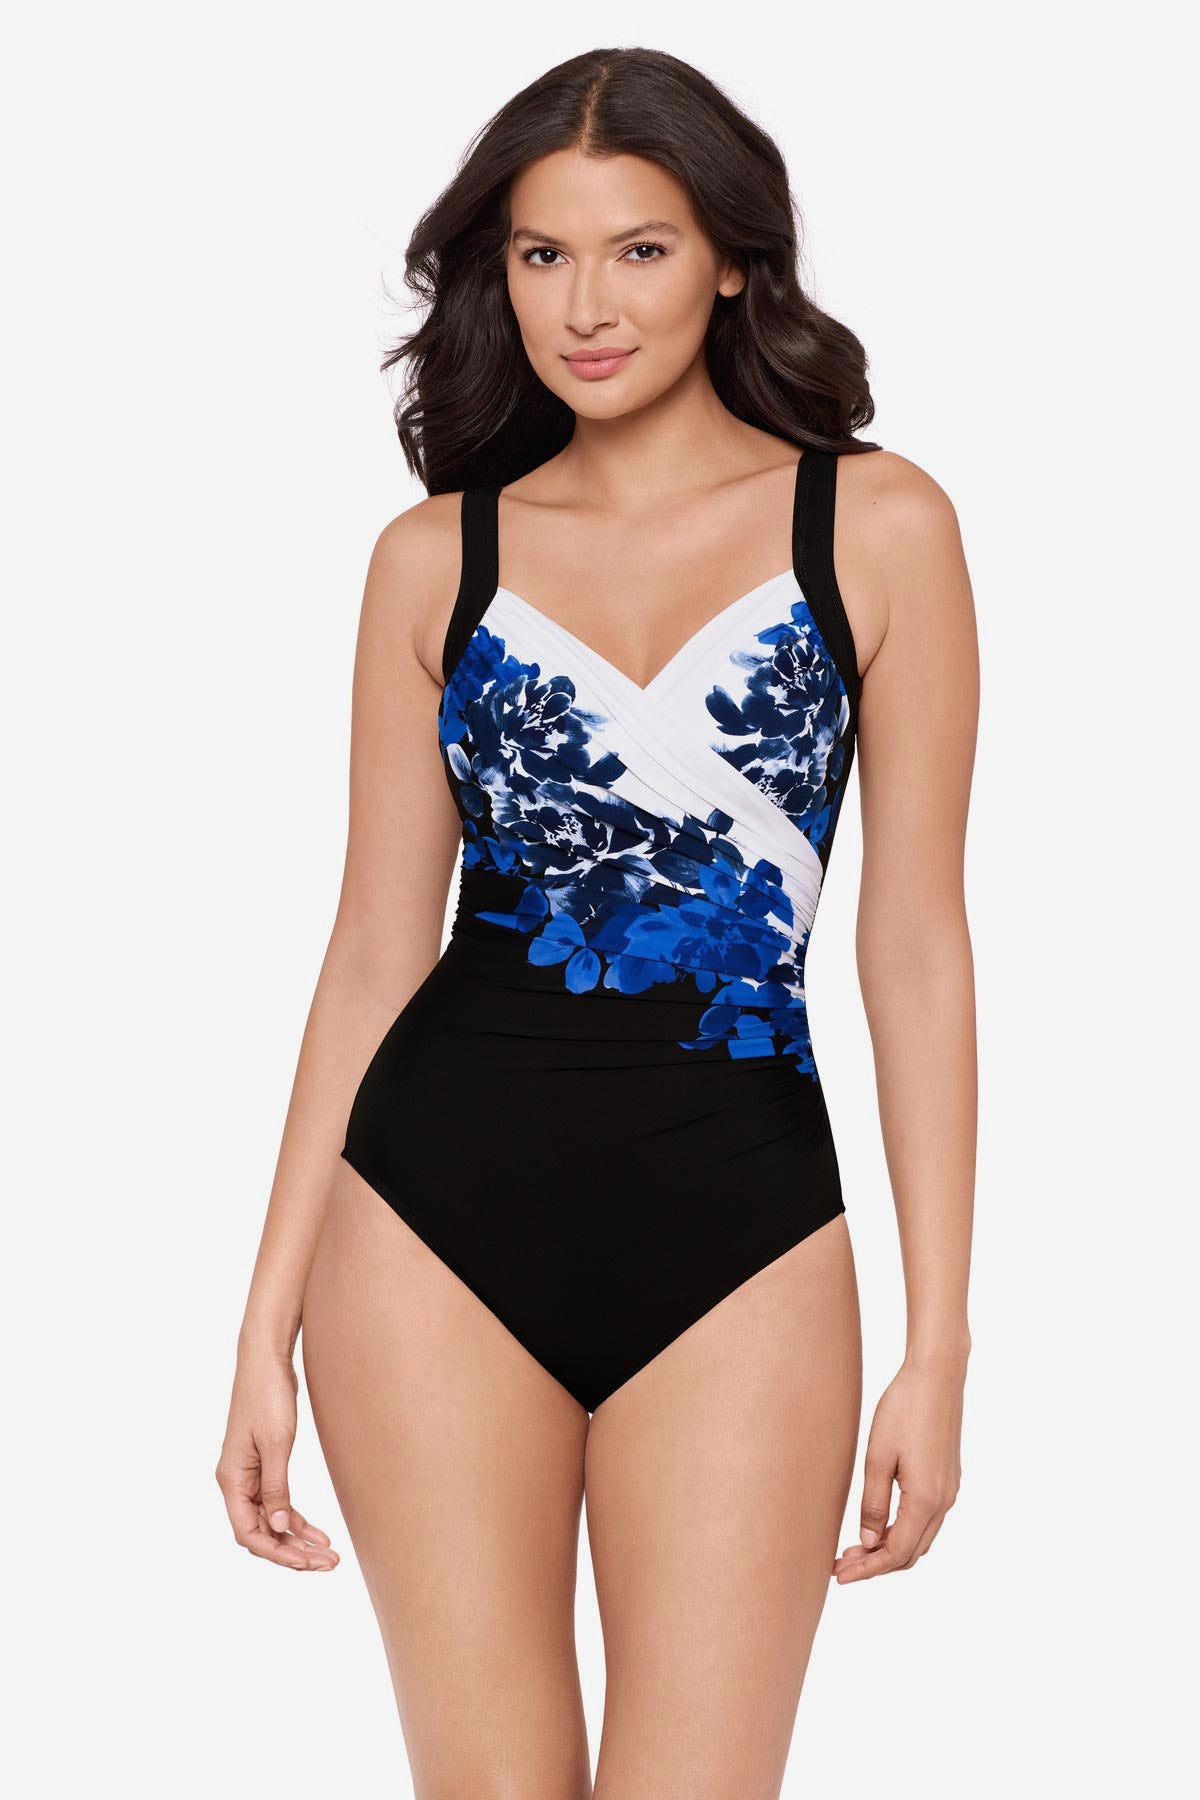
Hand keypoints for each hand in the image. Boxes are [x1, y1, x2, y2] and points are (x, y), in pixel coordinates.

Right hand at [216, 1345, 338, 1571]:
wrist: (266, 1360)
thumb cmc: (267, 1395)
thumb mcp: (276, 1443)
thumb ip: (275, 1487)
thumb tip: (277, 1526)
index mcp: (232, 1479)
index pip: (249, 1533)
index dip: (277, 1552)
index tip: (306, 1562)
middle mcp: (236, 1482)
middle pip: (260, 1532)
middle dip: (292, 1552)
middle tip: (327, 1564)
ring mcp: (249, 1475)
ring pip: (270, 1521)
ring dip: (297, 1538)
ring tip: (328, 1554)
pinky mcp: (264, 1465)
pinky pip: (276, 1502)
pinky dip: (295, 1518)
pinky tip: (317, 1531)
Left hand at [833, 1349, 964, 1582]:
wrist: (937, 1375)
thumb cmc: (904, 1409)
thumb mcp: (878, 1457)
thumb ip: (873, 1503)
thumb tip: (868, 1542)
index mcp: (926, 1500)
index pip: (896, 1553)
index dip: (867, 1569)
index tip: (839, 1575)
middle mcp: (944, 1502)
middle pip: (910, 1553)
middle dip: (876, 1564)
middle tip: (841, 1563)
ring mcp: (950, 1491)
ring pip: (920, 1538)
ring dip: (890, 1548)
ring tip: (855, 1548)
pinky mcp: (949, 1479)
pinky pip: (927, 1520)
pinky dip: (903, 1531)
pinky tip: (880, 1522)